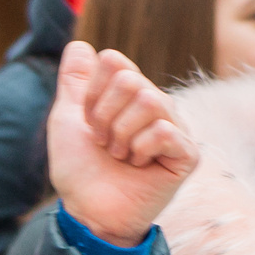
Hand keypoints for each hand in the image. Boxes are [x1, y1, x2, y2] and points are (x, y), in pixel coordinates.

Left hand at [45, 41, 197, 249]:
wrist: (88, 211)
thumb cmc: (79, 170)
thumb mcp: (66, 120)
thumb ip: (74, 81)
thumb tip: (78, 43)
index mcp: (130, 94)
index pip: (114, 61)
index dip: (92, 94)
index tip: (89, 123)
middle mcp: (157, 106)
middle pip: (131, 79)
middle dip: (105, 116)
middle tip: (105, 143)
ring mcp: (176, 128)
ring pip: (152, 101)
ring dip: (122, 134)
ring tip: (120, 156)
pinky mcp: (188, 154)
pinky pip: (165, 131)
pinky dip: (141, 149)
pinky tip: (139, 166)